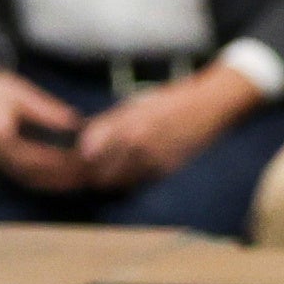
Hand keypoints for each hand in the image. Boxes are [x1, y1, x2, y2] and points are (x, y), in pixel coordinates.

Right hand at [0, 58, 85, 186]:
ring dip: (58, 183)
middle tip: (90, 174)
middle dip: (63, 177)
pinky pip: (27, 178)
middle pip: (35, 175)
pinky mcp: (2, 163)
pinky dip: (48, 180)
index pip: (35, 157)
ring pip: (32, 181)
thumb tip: (74, 122)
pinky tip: (66, 178)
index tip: (82, 159)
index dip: (59, 161)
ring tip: (84, 180)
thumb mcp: (18, 93)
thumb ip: (45, 110)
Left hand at [62, 62, 262, 191]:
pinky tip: (125, 173)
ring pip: (117, 182)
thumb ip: (109, 122)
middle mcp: (138, 143)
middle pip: (99, 171)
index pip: (89, 149)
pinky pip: (137, 183)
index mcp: (127, 122)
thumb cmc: (170, 100)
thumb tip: (83, 137)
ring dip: (106, 180)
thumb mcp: (135, 103)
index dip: (78, 155)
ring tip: (102, 173)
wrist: (209, 107)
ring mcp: (152, 159)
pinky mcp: (165, 171)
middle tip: (85, 169)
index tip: (74, 156)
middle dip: (89, 172)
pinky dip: (127, 181)